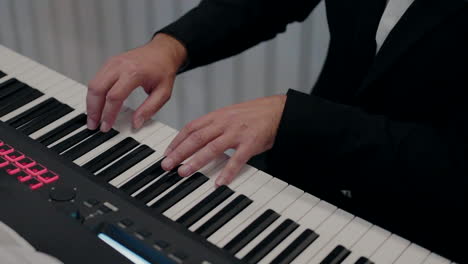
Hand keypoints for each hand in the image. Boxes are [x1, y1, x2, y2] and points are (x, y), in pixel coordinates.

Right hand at [86, 33, 186, 131]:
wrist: (162, 51)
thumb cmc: (163, 70)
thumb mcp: (164, 93)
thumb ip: (150, 109)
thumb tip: (135, 123)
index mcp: (134, 73)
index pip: (114, 96)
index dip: (108, 114)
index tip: (106, 126)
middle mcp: (120, 66)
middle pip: (97, 89)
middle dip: (93, 110)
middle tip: (93, 125)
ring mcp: (112, 63)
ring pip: (93, 84)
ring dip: (90, 103)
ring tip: (93, 118)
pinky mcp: (109, 63)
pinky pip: (96, 79)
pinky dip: (94, 94)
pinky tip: (97, 105)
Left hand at [162, 95, 286, 185]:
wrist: (278, 110)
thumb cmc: (254, 114)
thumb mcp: (230, 115)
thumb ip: (214, 126)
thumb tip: (196, 138)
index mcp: (218, 115)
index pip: (191, 127)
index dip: (177, 140)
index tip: (168, 153)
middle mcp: (224, 122)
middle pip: (197, 138)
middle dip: (180, 152)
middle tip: (167, 165)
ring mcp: (237, 132)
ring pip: (212, 147)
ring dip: (196, 161)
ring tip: (184, 173)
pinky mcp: (251, 142)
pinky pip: (237, 159)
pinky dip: (227, 171)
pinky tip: (219, 182)